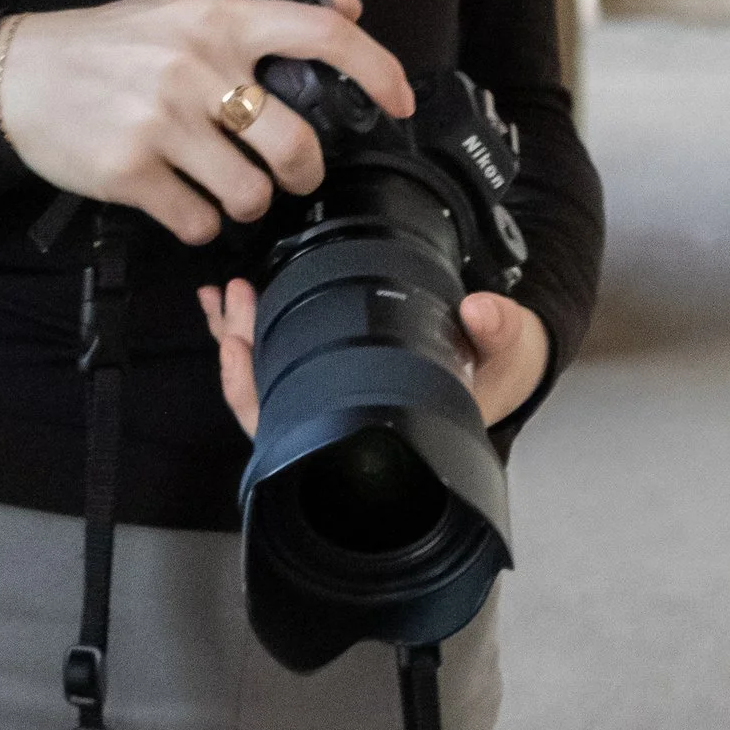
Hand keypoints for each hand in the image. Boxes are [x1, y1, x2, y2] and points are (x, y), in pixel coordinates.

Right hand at [0, 0, 414, 246]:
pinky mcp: (128, 173)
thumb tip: (351, 8)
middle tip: (292, 174)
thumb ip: (266, 1)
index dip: (377, 70)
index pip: (321, 34)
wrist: (17, 75)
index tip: (399, 102)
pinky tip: (180, 201)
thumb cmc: (109, 40)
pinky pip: (195, 222)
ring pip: (248, 194)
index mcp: (217, 19)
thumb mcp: (184, 2)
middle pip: (293, 143)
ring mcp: (160, 122)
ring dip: (248, 203)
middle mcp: (194, 67)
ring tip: (227, 188)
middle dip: (304, 173)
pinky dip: (198, 223)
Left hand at [197, 279, 549, 440]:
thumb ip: (499, 332)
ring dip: (238, 336)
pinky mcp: (330, 370)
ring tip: (225, 295)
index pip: (297, 434)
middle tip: (233, 301)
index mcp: (373, 435)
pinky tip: (237, 301)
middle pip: (266, 404)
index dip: (257, 396)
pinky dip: (253, 331)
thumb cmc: (493, 371)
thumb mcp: (504, 352)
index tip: (240, 345)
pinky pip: (278, 360)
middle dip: (239, 351)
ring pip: (265, 383)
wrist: (501, 364)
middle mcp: (341, 424)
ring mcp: (332, 398)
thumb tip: (480, 311)